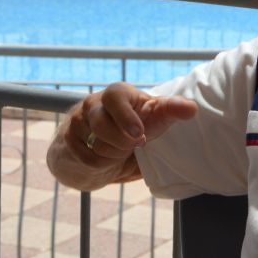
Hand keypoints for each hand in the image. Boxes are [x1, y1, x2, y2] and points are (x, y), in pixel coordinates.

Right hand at [48, 82, 197, 190]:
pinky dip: (100, 164)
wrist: (99, 154)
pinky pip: (86, 157)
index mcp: (118, 94)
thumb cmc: (133, 130)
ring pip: (95, 142)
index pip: (117, 96)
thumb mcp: (154, 120)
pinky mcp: (66, 140)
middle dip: (122, 142)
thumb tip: (192, 108)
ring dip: (112, 154)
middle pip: (102, 123)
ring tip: (120, 151)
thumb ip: (171, 112)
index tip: (140, 135)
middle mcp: (94, 103)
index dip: (127, 117)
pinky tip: (104, 158)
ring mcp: (77, 120)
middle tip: (136, 145)